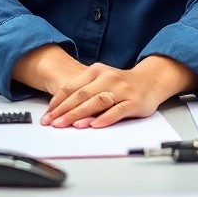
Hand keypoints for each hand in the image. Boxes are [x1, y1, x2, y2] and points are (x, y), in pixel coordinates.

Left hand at [42, 56, 197, 128]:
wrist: (150, 79)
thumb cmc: (122, 83)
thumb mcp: (101, 79)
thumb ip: (84, 90)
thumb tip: (61, 108)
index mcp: (96, 71)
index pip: (72, 87)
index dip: (57, 102)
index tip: (47, 115)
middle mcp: (107, 78)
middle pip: (82, 95)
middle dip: (64, 110)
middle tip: (52, 123)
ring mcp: (121, 90)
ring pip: (97, 102)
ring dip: (80, 114)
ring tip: (67, 125)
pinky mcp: (133, 102)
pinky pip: (117, 111)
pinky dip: (104, 118)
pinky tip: (94, 125)